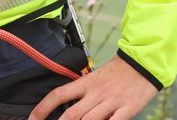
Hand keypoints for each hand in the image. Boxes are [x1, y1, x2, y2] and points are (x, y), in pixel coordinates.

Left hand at [28, 55, 158, 119]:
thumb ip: (84, 91)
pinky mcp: (126, 110)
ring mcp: (110, 102)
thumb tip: (70, 106)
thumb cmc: (119, 70)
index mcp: (86, 83)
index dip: (43, 108)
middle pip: (71, 114)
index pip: (58, 95)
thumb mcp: (96, 76)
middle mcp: (95, 93)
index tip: (33, 118)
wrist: (143, 62)